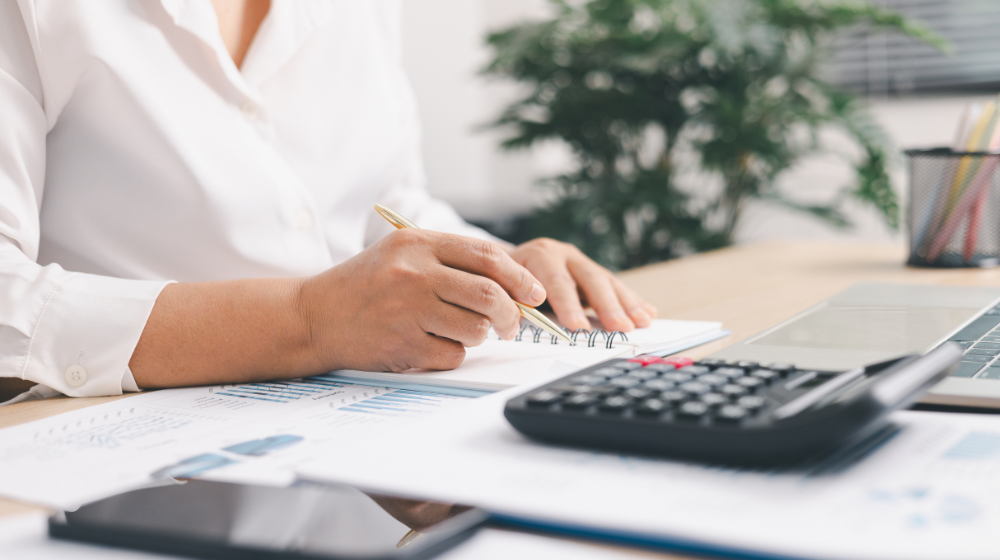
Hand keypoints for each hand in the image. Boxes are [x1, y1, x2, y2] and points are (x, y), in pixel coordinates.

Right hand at [297, 229, 545, 371]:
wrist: (314, 316)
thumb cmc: (366, 286)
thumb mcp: (404, 255)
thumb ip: (453, 263)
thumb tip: (515, 288)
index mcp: (418, 244)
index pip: (486, 256)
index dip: (519, 276)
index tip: (533, 293)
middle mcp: (414, 273)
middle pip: (489, 294)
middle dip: (510, 314)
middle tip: (511, 324)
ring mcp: (408, 310)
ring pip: (475, 329)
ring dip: (478, 336)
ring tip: (457, 330)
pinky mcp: (403, 345)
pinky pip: (453, 355)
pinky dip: (452, 354)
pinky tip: (430, 344)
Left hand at [505, 238, 655, 331]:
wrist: (506, 260)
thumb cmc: (504, 278)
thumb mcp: (501, 285)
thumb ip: (512, 300)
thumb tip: (518, 320)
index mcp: (539, 255)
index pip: (556, 281)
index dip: (568, 305)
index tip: (578, 328)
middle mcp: (563, 254)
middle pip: (589, 279)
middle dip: (607, 305)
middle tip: (620, 326)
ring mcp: (580, 262)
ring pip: (607, 282)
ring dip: (626, 304)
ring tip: (641, 322)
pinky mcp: (592, 272)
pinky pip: (615, 286)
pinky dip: (632, 301)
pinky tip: (648, 312)